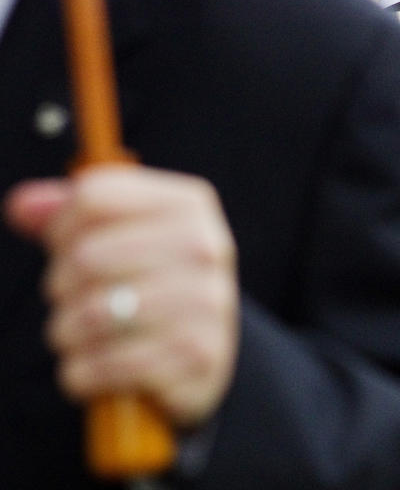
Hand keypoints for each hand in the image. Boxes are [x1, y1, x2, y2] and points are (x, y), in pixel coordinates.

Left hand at [4, 165, 238, 428]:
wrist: (208, 347)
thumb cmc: (152, 281)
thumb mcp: (121, 236)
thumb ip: (68, 215)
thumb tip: (21, 206)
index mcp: (188, 206)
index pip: (95, 197)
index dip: (62, 225)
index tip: (67, 246)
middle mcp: (205, 248)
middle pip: (88, 256)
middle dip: (60, 283)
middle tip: (73, 297)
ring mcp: (206, 303)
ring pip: (92, 314)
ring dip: (67, 331)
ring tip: (80, 333)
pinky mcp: (197, 356)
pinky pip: (105, 365)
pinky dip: (83, 371)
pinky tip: (95, 364)